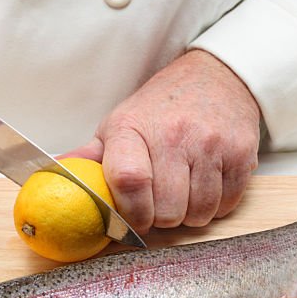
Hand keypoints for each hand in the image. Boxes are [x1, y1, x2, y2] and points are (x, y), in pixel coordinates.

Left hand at [65, 49, 260, 232]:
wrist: (217, 76)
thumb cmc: (162, 107)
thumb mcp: (121, 123)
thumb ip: (90, 157)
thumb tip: (54, 177)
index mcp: (134, 128)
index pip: (129, 181)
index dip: (131, 214)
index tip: (131, 221)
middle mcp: (174, 135)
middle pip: (167, 211)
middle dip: (161, 218)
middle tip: (159, 203)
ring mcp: (212, 145)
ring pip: (199, 214)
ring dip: (190, 214)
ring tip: (183, 190)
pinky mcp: (242, 154)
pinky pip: (227, 205)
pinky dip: (216, 205)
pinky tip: (206, 184)